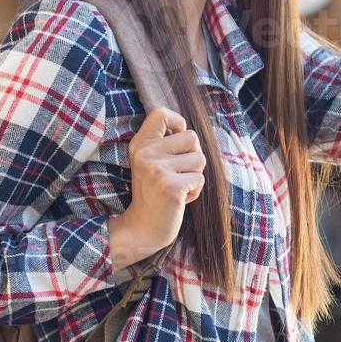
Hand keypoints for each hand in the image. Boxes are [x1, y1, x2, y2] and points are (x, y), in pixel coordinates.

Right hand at [108, 107, 204, 266]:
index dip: (178, 122)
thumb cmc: (155, 193)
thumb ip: (166, 144)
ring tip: (177, 187)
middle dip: (193, 156)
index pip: (160, 113)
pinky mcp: (170, 186)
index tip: (176, 138)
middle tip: (177, 174)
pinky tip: (179, 199)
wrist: (143, 228)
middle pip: (192, 137)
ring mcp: (157, 169)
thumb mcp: (152, 162)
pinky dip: (195, 191)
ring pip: (200, 159)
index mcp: (140, 144)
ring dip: (195, 176)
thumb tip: (190, 130)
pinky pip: (200, 179)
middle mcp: (145, 153)